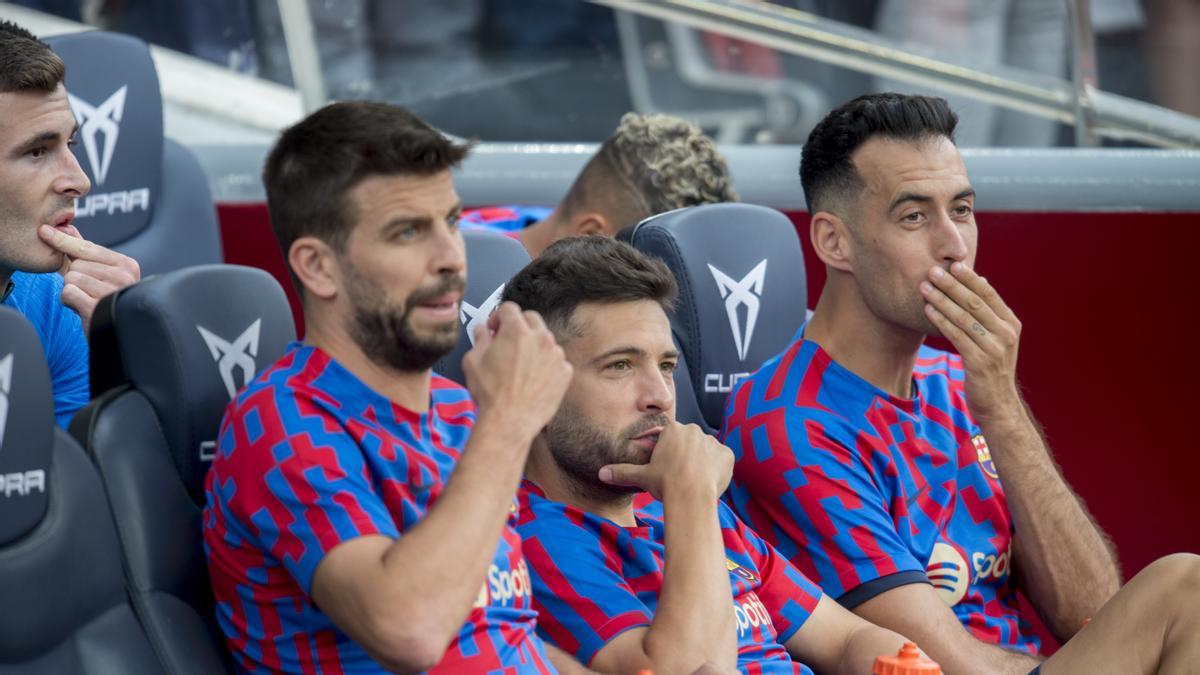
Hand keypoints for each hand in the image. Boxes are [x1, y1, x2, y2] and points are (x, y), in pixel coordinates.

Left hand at [40, 224, 140, 334]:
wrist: (121, 332)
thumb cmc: (109, 301)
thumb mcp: (103, 274)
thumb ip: (86, 252)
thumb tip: (68, 229)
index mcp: (127, 265)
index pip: (88, 248)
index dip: (64, 242)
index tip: (45, 232)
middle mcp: (123, 277)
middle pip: (77, 264)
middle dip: (76, 277)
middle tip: (90, 291)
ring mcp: (111, 292)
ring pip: (71, 278)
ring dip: (73, 290)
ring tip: (88, 299)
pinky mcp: (97, 307)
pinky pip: (68, 292)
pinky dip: (69, 301)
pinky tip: (82, 307)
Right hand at [461, 301, 571, 442]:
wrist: (510, 421)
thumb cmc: (491, 394)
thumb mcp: (473, 361)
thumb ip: (480, 339)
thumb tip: (482, 330)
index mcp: (516, 331)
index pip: (509, 308)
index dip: (498, 317)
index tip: (494, 328)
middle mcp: (540, 338)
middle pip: (531, 318)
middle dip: (518, 326)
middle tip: (508, 342)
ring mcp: (556, 355)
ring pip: (545, 340)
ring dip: (534, 346)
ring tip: (520, 365)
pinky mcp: (565, 372)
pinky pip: (556, 360)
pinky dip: (546, 365)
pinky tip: (533, 378)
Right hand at [598, 421, 732, 501]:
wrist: (691, 497)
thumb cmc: (665, 484)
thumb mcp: (642, 476)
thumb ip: (622, 472)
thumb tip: (601, 474)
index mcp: (673, 430)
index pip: (670, 438)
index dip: (668, 454)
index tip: (667, 468)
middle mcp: (694, 430)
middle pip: (689, 443)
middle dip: (686, 456)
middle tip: (680, 476)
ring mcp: (712, 441)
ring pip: (706, 451)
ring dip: (702, 462)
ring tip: (694, 482)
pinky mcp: (727, 454)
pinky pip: (722, 460)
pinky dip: (718, 470)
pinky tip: (709, 482)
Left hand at [920, 262, 1022, 423]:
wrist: (998, 404)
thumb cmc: (991, 368)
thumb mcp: (996, 339)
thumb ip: (988, 315)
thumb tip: (981, 280)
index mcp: (1011, 324)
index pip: (989, 294)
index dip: (970, 278)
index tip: (952, 264)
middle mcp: (1006, 334)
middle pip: (975, 302)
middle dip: (952, 285)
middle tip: (932, 271)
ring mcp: (994, 348)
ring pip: (964, 317)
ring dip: (942, 300)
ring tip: (924, 287)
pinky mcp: (979, 362)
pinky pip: (956, 336)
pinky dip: (941, 321)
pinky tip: (928, 310)